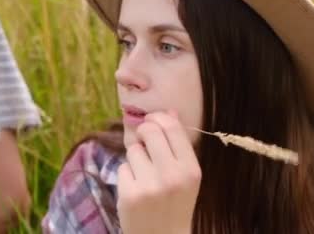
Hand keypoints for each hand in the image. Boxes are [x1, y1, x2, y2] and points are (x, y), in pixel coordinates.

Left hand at [117, 111, 201, 233]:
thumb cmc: (176, 203)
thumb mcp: (186, 176)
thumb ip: (178, 144)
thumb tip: (169, 111)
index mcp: (191, 169)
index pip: (171, 127)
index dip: (158, 118)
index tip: (153, 122)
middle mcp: (172, 176)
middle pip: (148, 131)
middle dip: (143, 132)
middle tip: (144, 142)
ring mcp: (149, 186)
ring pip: (133, 149)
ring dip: (135, 158)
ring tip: (145, 175)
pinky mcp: (129, 195)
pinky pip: (123, 167)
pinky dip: (127, 175)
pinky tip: (137, 189)